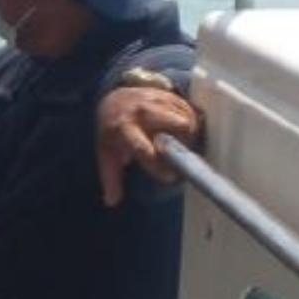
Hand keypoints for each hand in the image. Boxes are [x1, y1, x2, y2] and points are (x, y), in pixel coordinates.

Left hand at [96, 86, 201, 207]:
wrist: (113, 99)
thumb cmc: (112, 132)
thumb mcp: (106, 154)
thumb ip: (111, 178)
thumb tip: (112, 202)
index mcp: (124, 128)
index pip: (143, 147)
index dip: (158, 163)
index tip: (170, 177)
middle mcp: (142, 111)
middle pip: (179, 125)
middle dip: (185, 143)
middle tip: (181, 155)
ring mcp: (157, 100)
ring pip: (188, 119)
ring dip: (190, 135)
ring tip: (182, 145)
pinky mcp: (169, 95)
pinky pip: (191, 111)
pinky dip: (191, 124)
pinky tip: (183, 133)